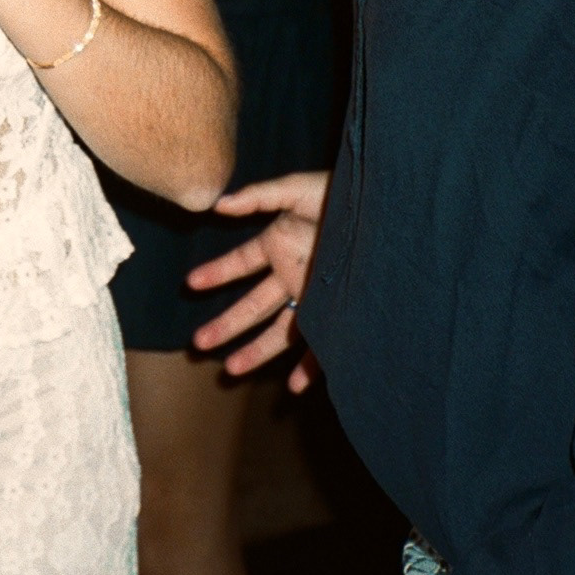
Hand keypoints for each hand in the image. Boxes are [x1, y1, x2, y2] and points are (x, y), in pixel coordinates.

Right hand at [188, 171, 328, 387]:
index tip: (191, 283)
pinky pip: (321, 345)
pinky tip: (295, 385)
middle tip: (199, 341)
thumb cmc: (341, 195)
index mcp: (279, 245)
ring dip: (256, 350)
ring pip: (279, 330)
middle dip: (226, 324)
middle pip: (253, 306)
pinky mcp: (337, 312)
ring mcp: (314, 297)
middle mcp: (292, 276)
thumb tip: (219, 204)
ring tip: (232, 369)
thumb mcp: (297, 189)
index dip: (216, 273)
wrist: (383, 211)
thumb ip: (259, 197)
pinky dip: (308, 367)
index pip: (240, 264)